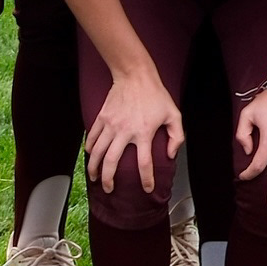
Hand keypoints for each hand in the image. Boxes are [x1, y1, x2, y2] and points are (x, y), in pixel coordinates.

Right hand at [82, 69, 184, 197]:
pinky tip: (90, 156)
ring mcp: (111, 125)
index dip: (146, 179)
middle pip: (112, 162)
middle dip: (109, 179)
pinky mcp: (102, 118)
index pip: (144, 163)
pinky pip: (92, 138)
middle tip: (109, 189)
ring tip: (94, 178)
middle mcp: (125, 131)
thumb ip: (176, 137)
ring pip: (97, 152)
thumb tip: (170, 156)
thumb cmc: (156, 95)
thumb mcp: (174, 114)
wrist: (135, 75)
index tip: (147, 189)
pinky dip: (90, 149)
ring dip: (94, 168)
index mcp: (144, 132)